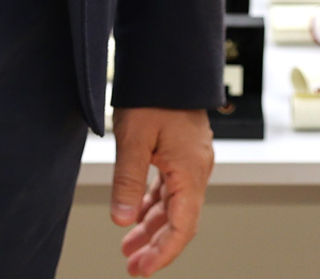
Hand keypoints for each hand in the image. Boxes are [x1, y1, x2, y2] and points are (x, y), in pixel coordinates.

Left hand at [109, 106, 212, 276]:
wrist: (169, 61)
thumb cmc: (155, 94)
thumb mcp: (134, 138)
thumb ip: (128, 182)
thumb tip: (122, 221)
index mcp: (191, 171)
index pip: (182, 227)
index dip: (163, 253)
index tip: (143, 270)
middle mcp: (197, 170)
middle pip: (180, 221)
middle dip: (156, 247)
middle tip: (133, 267)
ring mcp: (191, 162)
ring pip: (174, 206)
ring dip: (152, 228)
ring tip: (129, 248)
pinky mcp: (182, 153)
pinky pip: (171, 189)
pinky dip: (154, 206)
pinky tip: (137, 216)